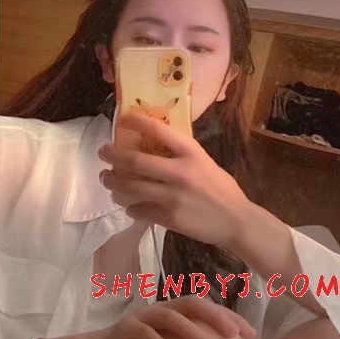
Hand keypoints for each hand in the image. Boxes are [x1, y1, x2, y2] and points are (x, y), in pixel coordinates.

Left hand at [98, 113, 250, 250]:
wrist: (236, 221)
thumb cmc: (222, 189)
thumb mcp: (205, 163)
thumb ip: (182, 156)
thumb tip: (155, 147)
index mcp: (191, 153)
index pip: (158, 130)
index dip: (136, 121)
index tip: (122, 117)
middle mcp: (180, 172)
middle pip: (135, 161)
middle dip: (113, 156)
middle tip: (103, 153)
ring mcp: (173, 197)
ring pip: (131, 187)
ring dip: (113, 182)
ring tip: (107, 179)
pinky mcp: (169, 218)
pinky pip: (139, 210)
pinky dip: (130, 208)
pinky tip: (129, 205)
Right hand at [102, 295, 255, 338]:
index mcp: (172, 313)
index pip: (206, 307)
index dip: (229, 317)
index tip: (250, 334)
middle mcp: (158, 310)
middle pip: (191, 304)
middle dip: (216, 318)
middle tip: (234, 337)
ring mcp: (139, 317)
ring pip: (169, 316)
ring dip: (191, 331)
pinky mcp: (121, 331)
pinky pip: (142, 333)